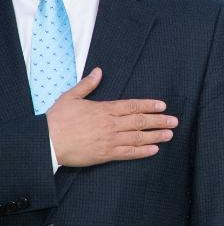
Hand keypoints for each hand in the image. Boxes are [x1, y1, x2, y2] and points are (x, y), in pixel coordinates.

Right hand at [46, 68, 177, 166]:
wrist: (46, 143)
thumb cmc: (56, 120)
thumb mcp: (70, 97)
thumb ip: (87, 85)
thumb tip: (98, 71)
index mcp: (104, 109)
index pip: (132, 105)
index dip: (149, 105)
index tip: (162, 106)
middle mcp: (110, 124)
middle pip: (139, 121)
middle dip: (159, 121)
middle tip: (174, 121)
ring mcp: (109, 140)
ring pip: (137, 137)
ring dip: (155, 135)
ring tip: (169, 134)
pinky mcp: (105, 155)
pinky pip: (128, 153)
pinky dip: (142, 152)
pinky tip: (154, 150)